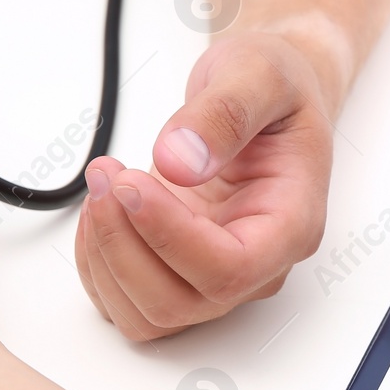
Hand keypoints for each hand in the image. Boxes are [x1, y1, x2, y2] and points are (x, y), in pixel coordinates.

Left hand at [75, 31, 333, 339]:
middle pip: (181, 302)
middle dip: (124, 243)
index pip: (231, 269)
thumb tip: (179, 162)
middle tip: (107, 174)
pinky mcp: (179, 270)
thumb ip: (224, 114)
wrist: (262, 92)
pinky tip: (101, 211)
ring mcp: (216, 273)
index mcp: (292, 223)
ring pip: (150, 316)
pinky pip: (127, 304)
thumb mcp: (257, 72)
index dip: (169, 236)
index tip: (131, 183)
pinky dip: (98, 266)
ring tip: (102, 186)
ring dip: (106, 258)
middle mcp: (258, 263)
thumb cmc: (272, 85)